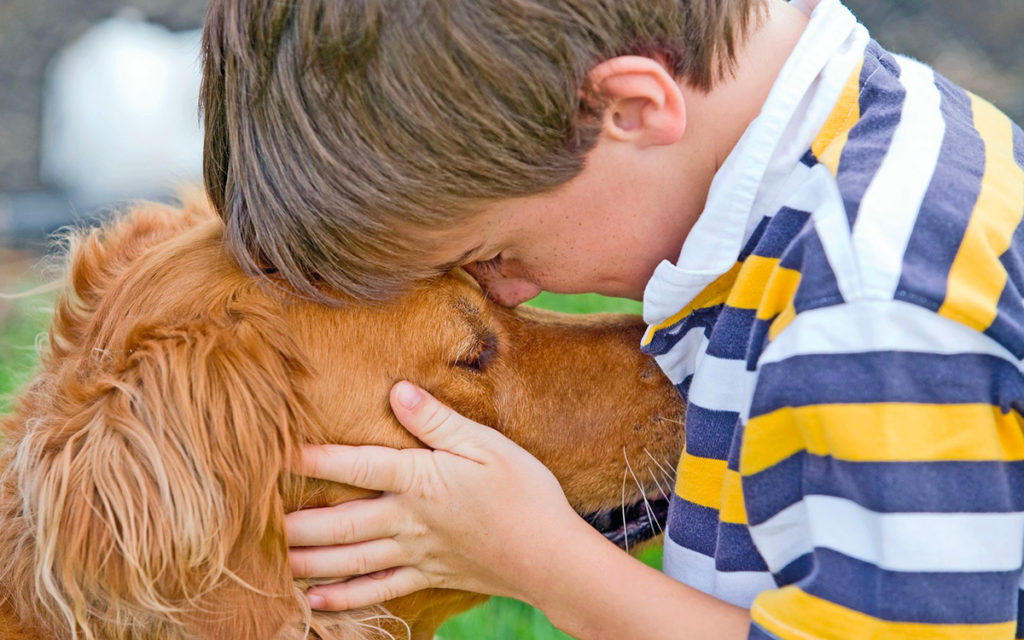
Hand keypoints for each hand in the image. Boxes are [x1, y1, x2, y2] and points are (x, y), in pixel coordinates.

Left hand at [285, 381, 586, 610]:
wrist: (553, 557)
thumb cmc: (526, 493)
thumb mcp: (487, 445)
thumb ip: (438, 421)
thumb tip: (396, 390)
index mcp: (420, 479)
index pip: (356, 464)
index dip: (313, 456)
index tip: (274, 450)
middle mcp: (409, 519)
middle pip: (340, 522)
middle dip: (295, 522)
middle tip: (253, 520)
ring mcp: (416, 553)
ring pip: (350, 559)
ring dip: (308, 561)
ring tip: (272, 561)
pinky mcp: (428, 576)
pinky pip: (378, 591)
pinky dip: (344, 599)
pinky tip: (315, 602)